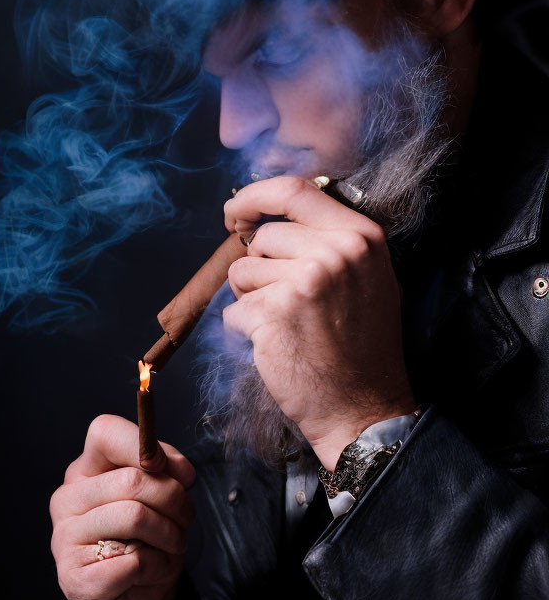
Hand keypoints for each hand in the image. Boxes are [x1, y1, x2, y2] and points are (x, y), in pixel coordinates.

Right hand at [50, 415, 195, 599]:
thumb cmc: (149, 541)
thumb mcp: (162, 497)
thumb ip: (165, 470)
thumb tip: (177, 467)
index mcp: (85, 472)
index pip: (104, 432)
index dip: (146, 446)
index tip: (178, 472)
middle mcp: (67, 500)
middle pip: (133, 479)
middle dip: (175, 500)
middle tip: (185, 519)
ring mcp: (65, 540)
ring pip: (136, 517)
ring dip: (170, 535)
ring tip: (171, 547)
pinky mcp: (74, 579)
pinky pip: (133, 561)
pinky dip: (157, 567)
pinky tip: (150, 574)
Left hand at [223, 176, 415, 469]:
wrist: (365, 409)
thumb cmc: (361, 345)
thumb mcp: (367, 276)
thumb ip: (330, 239)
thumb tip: (271, 214)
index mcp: (361, 236)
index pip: (295, 190)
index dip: (255, 197)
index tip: (236, 214)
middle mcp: (337, 252)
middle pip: (265, 236)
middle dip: (260, 268)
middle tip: (286, 303)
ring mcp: (306, 282)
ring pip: (242, 270)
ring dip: (252, 298)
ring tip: (289, 326)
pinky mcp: (275, 314)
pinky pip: (232, 309)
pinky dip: (244, 329)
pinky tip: (277, 346)